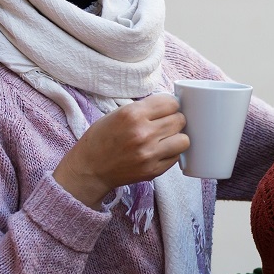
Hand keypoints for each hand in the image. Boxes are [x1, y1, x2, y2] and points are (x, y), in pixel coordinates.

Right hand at [54, 93, 189, 207]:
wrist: (89, 168)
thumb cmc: (102, 138)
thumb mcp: (119, 113)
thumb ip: (145, 108)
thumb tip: (172, 105)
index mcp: (133, 114)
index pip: (171, 103)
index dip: (171, 105)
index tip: (166, 110)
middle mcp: (143, 133)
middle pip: (180, 120)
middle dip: (175, 120)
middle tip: (165, 124)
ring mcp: (149, 154)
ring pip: (184, 140)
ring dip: (177, 137)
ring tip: (166, 138)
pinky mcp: (153, 170)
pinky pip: (176, 157)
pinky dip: (171, 153)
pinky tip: (160, 151)